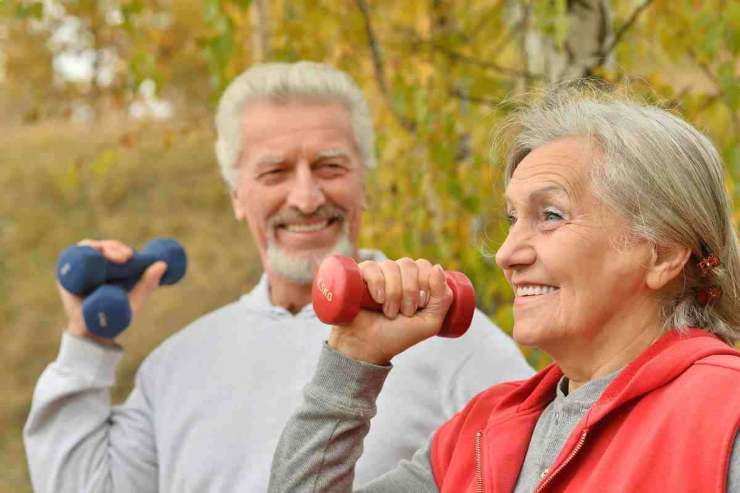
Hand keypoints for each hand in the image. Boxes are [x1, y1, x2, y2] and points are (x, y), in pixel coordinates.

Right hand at [57, 239, 165, 345]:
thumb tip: (162, 264)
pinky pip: (70, 257)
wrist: (94, 332)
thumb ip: (148, 283)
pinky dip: (78, 252)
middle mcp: (96, 264)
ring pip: (88, 248)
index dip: (121, 248)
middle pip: (102, 247)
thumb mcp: (135, 299)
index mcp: (112, 267)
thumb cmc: (116, 316)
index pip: (115, 249)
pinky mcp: (67, 275)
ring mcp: (81, 269)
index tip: (130, 256)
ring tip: (112, 258)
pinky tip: (88, 252)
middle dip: (113, 247)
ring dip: (98, 247)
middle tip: (124, 257)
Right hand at [327, 257, 452, 364]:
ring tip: (389, 312)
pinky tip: (378, 299)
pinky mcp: (357, 276)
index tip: (420, 305)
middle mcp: (395, 274)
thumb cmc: (398, 336)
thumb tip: (437, 268)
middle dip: (410, 291)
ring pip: (391, 266)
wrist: (368, 347)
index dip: (426, 282)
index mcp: (413, 281)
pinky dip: (378, 283)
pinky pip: (372, 266)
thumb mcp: (430, 322)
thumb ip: (443, 299)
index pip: (424, 265)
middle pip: (409, 264)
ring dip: (394, 293)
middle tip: (405, 312)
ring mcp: (376, 274)